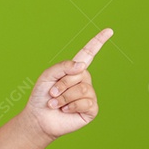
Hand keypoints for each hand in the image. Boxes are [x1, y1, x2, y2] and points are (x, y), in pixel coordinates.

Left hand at [20, 28, 113, 143]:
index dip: (98, 42)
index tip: (109, 30)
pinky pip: (85, 102)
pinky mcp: (91, 109)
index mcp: (74, 70)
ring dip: (63, 97)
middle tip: (51, 94)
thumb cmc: (42, 96)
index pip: (88, 54)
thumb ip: (63, 66)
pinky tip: (65, 110)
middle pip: (79, 74)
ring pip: (81, 89)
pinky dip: (71, 106)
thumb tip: (82, 65)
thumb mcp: (47, 76)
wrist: (39, 118)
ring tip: (55, 103)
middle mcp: (84, 80)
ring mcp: (89, 95)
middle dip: (61, 84)